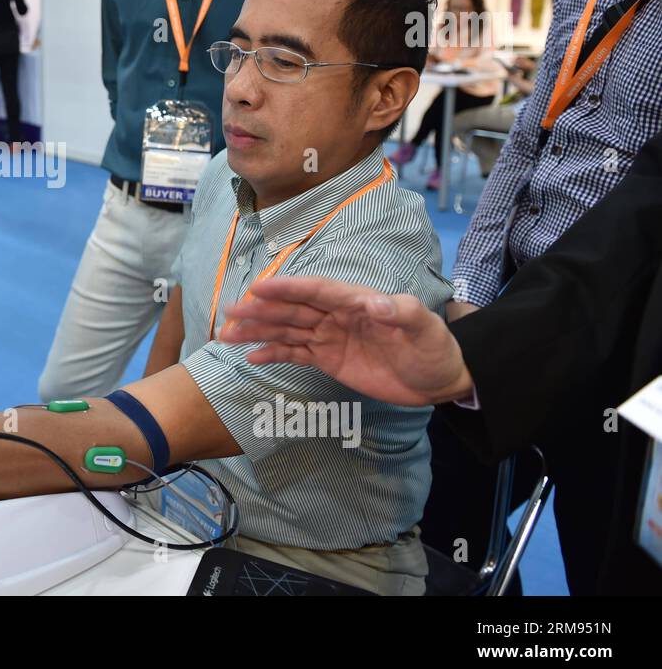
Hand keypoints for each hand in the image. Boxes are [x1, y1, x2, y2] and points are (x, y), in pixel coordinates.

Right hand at [218, 277, 473, 406]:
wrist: (440, 380)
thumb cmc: (435, 348)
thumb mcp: (424, 328)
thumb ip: (402, 312)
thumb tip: (377, 303)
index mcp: (356, 301)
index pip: (316, 290)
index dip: (288, 288)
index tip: (259, 288)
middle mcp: (337, 316)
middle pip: (293, 310)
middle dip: (261, 310)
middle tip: (230, 312)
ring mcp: (330, 337)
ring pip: (287, 331)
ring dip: (258, 331)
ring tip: (227, 335)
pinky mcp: (329, 360)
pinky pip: (295, 354)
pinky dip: (272, 354)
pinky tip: (250, 355)